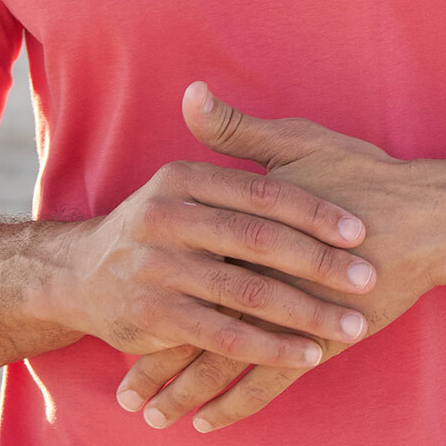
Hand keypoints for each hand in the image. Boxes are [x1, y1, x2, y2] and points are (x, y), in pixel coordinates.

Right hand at [55, 114, 377, 370]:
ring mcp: (157, 271)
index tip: (361, 231)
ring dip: (305, 313)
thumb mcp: (181, 177)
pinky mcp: (153, 318)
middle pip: (259, 242)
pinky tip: (307, 356)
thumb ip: (211, 142)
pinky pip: (225, 337)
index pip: (263, 193)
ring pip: (246, 294)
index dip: (315, 212)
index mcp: (182, 179)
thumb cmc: (158, 222)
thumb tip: (199, 89)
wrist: (78, 275)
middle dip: (320, 264)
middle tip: (367, 279)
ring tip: (352, 325)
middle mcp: (166, 220)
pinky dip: (270, 348)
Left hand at [116, 83, 445, 431]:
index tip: (110, 318)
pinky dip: (236, 403)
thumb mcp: (297, 143)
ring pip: (224, 362)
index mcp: (245, 231)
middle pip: (195, 325)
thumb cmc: (363, 176)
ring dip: (187, 391)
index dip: (148, 296)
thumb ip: (237, 130)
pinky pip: (268, 380)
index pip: (184, 269)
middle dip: (157, 363)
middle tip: (123, 396)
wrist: (429, 218)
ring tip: (152, 418)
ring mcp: (288, 312)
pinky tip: (208, 422)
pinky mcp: (319, 337)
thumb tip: (190, 95)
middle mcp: (259, 275)